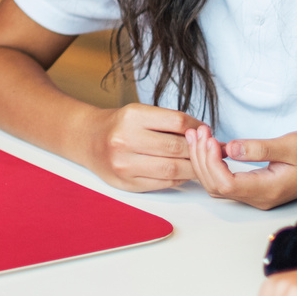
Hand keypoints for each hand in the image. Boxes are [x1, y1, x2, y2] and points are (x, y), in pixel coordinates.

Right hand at [73, 103, 201, 190]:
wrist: (87, 140)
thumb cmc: (118, 125)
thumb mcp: (138, 113)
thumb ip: (168, 122)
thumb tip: (204, 133)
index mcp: (131, 116)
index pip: (177, 122)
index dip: (198, 127)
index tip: (206, 130)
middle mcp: (125, 140)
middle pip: (177, 147)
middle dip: (198, 149)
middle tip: (209, 149)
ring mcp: (124, 164)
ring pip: (173, 169)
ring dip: (193, 167)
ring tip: (199, 162)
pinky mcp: (126, 183)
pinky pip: (163, 183)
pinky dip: (179, 178)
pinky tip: (183, 171)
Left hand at [185, 126, 296, 209]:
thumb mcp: (292, 145)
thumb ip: (260, 148)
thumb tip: (230, 148)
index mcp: (268, 189)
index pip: (226, 183)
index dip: (211, 162)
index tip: (210, 138)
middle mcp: (259, 197)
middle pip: (216, 186)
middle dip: (201, 158)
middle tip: (198, 131)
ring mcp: (256, 194)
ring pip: (217, 184)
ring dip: (203, 161)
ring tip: (198, 134)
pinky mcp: (255, 186)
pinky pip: (225, 179)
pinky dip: (212, 163)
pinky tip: (209, 143)